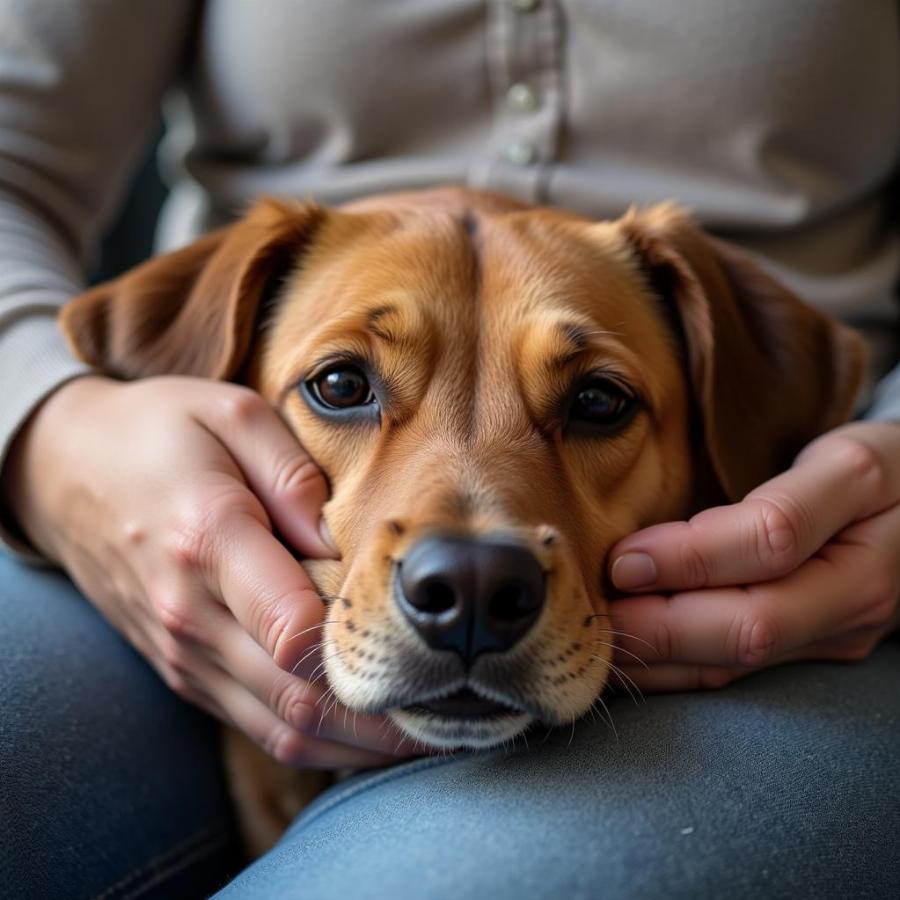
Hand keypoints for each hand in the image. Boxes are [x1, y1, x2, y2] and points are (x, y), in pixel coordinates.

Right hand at [2, 375, 413, 764]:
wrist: (69, 473)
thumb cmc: (160, 433)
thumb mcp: (229, 413)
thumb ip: (293, 471)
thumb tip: (346, 536)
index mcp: (208, 539)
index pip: (294, 628)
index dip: (366, 653)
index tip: (437, 656)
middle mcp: (193, 614)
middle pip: (300, 696)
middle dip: (389, 717)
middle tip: (467, 711)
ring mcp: (186, 653)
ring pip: (285, 728)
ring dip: (364, 744)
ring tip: (436, 731)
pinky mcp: (186, 671)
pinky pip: (259, 725)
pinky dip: (322, 740)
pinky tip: (376, 729)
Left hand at [606, 420, 899, 691]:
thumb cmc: (883, 470)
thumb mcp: (845, 456)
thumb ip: (778, 494)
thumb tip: (677, 536)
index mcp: (865, 521)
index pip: (771, 543)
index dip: (690, 555)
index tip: (622, 559)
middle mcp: (856, 592)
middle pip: (751, 624)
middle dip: (662, 626)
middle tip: (595, 613)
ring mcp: (837, 633)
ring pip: (739, 660)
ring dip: (661, 658)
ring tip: (596, 647)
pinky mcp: (816, 651)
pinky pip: (740, 670)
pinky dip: (679, 670)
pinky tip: (632, 663)